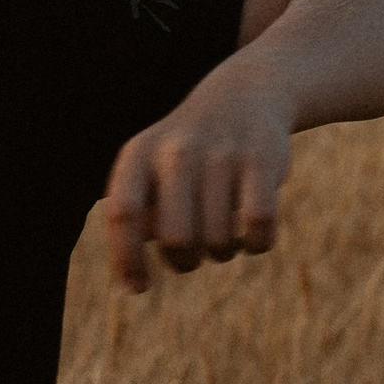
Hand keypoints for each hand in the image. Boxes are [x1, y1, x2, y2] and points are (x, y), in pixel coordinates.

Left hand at [103, 67, 294, 292]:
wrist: (244, 95)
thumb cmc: (187, 154)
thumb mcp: (150, 172)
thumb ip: (138, 219)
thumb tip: (132, 280)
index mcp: (138, 154)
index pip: (122, 214)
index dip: (127, 258)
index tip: (139, 287)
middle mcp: (176, 151)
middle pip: (175, 238)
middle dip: (184, 262)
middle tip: (191, 256)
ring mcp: (221, 153)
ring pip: (219, 240)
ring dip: (222, 253)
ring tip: (223, 237)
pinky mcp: (262, 159)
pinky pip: (257, 227)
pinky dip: (256, 245)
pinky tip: (253, 238)